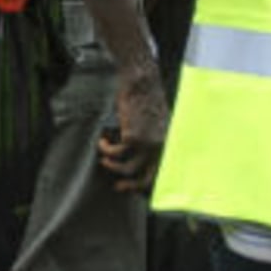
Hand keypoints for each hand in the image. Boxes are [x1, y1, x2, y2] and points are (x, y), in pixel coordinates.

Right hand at [98, 62, 167, 192]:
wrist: (142, 83)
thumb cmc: (147, 98)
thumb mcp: (157, 121)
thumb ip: (154, 138)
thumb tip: (140, 153)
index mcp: (168, 144)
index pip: (160, 172)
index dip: (146, 182)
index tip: (132, 184)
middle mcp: (160, 147)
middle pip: (147, 178)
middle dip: (131, 186)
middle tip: (118, 186)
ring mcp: (147, 144)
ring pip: (127, 168)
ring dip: (112, 166)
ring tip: (104, 160)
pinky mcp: (132, 137)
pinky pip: (114, 152)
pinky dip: (105, 148)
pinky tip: (102, 140)